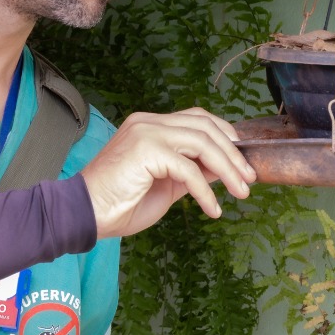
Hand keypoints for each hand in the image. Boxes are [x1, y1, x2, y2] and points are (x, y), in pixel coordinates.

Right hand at [79, 108, 255, 238]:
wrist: (84, 214)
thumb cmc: (119, 204)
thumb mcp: (166, 186)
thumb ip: (190, 173)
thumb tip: (220, 170)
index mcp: (150, 126)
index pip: (197, 120)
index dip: (225, 137)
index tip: (242, 163)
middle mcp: (148, 122)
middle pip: (205, 126)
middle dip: (233, 153)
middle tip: (250, 178)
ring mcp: (146, 132)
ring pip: (202, 142)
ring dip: (228, 169)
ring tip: (241, 192)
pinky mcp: (146, 149)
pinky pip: (189, 169)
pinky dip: (206, 191)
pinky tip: (212, 209)